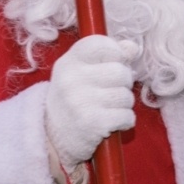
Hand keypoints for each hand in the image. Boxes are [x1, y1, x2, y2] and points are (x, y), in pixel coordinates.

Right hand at [44, 35, 137, 170]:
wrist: (51, 139)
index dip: (116, 52)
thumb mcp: (80, 72)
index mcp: (68, 62)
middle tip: (109, 93)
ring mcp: (81, 101)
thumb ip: (106, 55)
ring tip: (108, 109)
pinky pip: (128, 116)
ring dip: (123, 105)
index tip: (114, 63)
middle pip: (121, 71)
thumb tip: (132, 47)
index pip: (101, 44)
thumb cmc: (72, 100)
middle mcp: (72, 79)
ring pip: (126, 95)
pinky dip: (125, 121)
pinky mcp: (93, 123)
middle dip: (123, 84)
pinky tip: (111, 123)